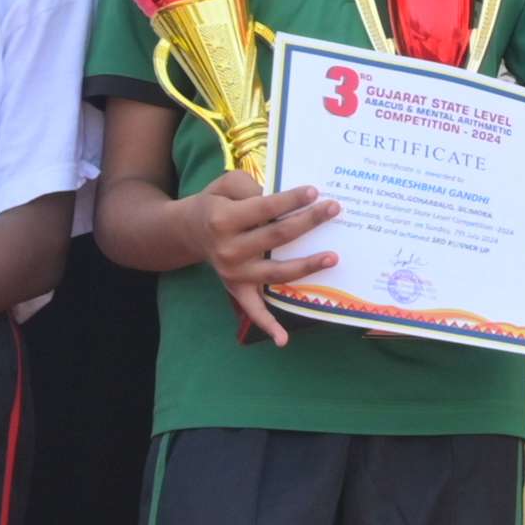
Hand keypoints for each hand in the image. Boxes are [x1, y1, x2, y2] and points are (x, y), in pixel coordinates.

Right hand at [195, 178, 341, 344]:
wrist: (190, 231)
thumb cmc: (216, 203)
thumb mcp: (225, 184)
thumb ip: (250, 186)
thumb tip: (281, 198)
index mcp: (223, 219)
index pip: (264, 209)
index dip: (290, 200)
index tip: (315, 192)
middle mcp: (228, 249)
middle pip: (276, 237)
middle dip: (308, 222)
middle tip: (334, 209)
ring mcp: (233, 273)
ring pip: (276, 272)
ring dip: (306, 267)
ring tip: (333, 257)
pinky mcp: (237, 289)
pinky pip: (253, 310)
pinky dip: (267, 326)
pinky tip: (283, 339)